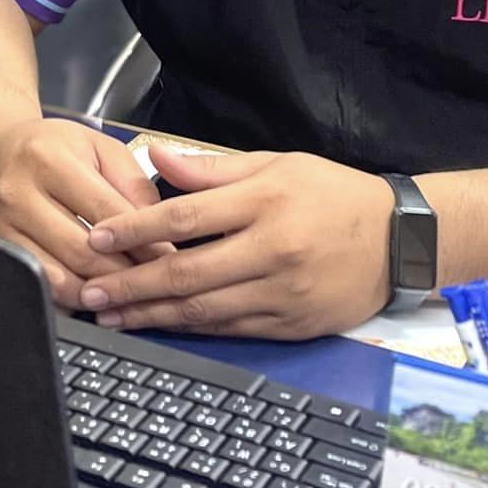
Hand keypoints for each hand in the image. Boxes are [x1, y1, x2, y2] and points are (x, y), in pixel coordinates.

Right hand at [0, 118, 166, 309]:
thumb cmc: (53, 150)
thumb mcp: (99, 147)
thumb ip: (132, 183)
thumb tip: (157, 227)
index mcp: (49, 159)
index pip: (106, 211)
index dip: (142, 238)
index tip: (166, 256)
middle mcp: (18, 193)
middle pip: (82, 250)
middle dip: (123, 272)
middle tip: (151, 281)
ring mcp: (2, 226)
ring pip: (59, 276)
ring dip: (98, 291)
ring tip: (124, 292)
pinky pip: (40, 287)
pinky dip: (70, 297)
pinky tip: (91, 293)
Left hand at [76, 142, 394, 339]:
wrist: (399, 239)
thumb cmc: (332, 193)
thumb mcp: (276, 164)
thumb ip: (212, 167)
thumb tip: (156, 158)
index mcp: (263, 200)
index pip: (184, 216)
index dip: (135, 229)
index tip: (98, 238)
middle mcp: (270, 248)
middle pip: (185, 272)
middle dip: (130, 285)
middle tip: (87, 290)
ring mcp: (281, 292)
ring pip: (203, 310)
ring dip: (151, 315)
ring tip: (110, 315)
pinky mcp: (292, 324)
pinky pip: (231, 329)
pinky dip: (192, 329)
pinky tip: (161, 326)